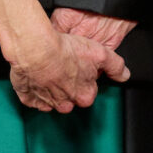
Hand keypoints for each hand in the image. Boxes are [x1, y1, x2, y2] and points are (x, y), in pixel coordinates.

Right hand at [8, 20, 129, 112]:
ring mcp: (45, 102)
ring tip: (50, 70)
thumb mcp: (100, 53)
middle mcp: (65, 103)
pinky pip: (32, 98)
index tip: (79, 66)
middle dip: (68, 85)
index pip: (89, 91)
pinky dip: (34, 90)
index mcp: (84, 95)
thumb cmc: (65, 50)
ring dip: (51, 88)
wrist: (36, 49)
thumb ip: (115, 66)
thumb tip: (124, 75)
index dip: (85, 77)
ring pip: (51, 99)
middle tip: (64, 67)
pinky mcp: (28, 97)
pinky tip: (36, 77)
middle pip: (70, 97)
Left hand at [15, 0, 152, 50]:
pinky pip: (102, 56)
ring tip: (70, 47)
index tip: (39, 29)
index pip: (47, 32)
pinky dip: (95, 53)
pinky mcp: (116, 39)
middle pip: (63, 45)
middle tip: (52, 40)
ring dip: (76, 50)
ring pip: (82, 53)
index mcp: (69, 14)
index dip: (42, 30)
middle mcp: (84, 29)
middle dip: (58, 43)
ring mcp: (100, 36)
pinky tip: (90, 48)